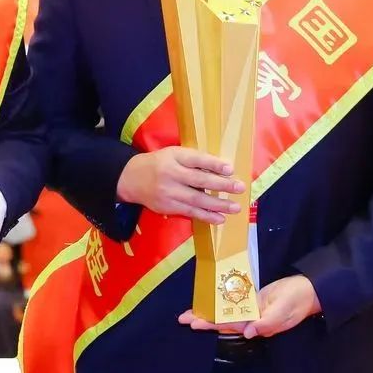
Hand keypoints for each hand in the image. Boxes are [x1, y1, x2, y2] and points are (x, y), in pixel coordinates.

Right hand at [117, 148, 243, 221]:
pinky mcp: (168, 207)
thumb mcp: (173, 154)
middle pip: (199, 181)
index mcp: (174, 157)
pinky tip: (220, 219)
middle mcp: (171, 174)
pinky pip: (190, 212)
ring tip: (235, 207)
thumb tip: (222, 169)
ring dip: (218, 205)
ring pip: (197, 200)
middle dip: (221, 185)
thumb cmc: (159, 163)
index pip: (196, 160)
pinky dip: (206, 216)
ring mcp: (169, 193)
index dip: (213, 164)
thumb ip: (193, 160)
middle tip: (240, 188)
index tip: (230, 169)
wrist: (132, 179)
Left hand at [178, 274, 320, 338]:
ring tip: (191, 312)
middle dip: (203, 320)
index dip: (211, 324)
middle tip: (182, 319)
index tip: (194, 324)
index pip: (229, 325)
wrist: (309, 290)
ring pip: (226, 313)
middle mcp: (251, 320)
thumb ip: (268, 322)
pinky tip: (211, 301)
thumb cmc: (298, 301)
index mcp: (256, 324)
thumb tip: (249, 332)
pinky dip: (221, 303)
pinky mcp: (254, 301)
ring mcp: (252, 310)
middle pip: (223, 321)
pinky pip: (234, 303)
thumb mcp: (284, 312)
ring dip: (210, 312)